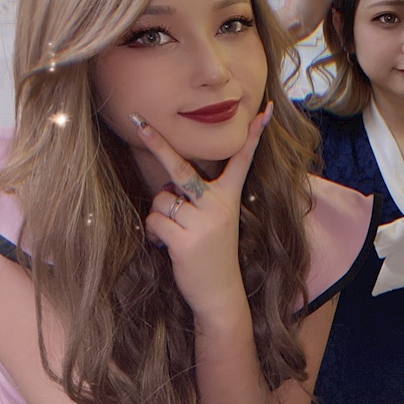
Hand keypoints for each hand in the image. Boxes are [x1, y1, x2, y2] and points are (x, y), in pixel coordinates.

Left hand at [133, 104, 272, 315]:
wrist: (220, 292)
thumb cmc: (214, 253)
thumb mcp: (217, 221)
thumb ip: (199, 199)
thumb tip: (169, 185)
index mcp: (230, 197)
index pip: (242, 160)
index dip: (253, 136)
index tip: (265, 111)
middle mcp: (219, 205)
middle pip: (181, 169)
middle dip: (157, 143)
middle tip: (138, 122)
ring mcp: (203, 222)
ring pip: (161, 201)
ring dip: (160, 215)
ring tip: (176, 234)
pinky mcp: (185, 240)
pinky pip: (154, 222)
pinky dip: (154, 233)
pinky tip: (169, 246)